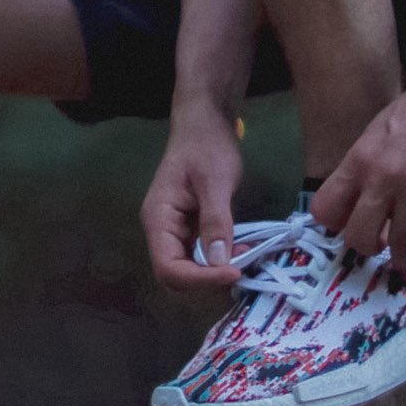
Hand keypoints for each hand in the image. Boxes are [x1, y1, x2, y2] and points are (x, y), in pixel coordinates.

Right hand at [140, 110, 247, 294]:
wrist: (205, 123)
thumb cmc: (206, 146)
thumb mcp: (215, 181)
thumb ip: (215, 221)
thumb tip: (219, 263)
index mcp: (158, 219)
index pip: (169, 268)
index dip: (200, 279)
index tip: (234, 273)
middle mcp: (162, 230)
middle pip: (176, 275)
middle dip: (207, 282)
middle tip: (242, 273)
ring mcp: (176, 231)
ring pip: (190, 269)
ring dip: (216, 273)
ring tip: (246, 261)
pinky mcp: (191, 229)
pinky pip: (201, 255)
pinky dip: (221, 260)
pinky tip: (243, 251)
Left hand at [310, 49, 405, 279]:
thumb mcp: (380, 130)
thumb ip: (368, 165)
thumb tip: (364, 202)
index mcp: (361, 157)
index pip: (327, 207)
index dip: (335, 225)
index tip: (348, 228)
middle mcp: (384, 176)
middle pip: (360, 234)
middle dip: (368, 249)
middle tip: (380, 250)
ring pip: (401, 242)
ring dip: (402, 260)